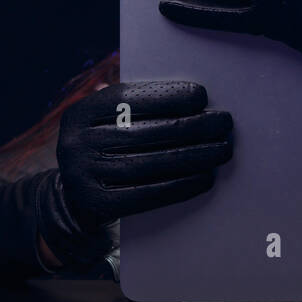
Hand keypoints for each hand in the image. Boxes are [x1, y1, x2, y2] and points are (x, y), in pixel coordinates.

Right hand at [36, 80, 232, 268]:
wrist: (77, 194)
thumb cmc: (108, 144)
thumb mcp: (108, 119)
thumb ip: (137, 106)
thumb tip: (192, 99)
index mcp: (81, 113)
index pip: (130, 99)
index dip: (168, 96)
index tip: (202, 96)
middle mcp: (77, 143)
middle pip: (146, 132)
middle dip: (192, 126)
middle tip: (224, 123)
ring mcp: (84, 176)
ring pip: (151, 164)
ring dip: (195, 156)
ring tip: (222, 150)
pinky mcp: (99, 205)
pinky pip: (148, 194)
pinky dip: (182, 185)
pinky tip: (206, 177)